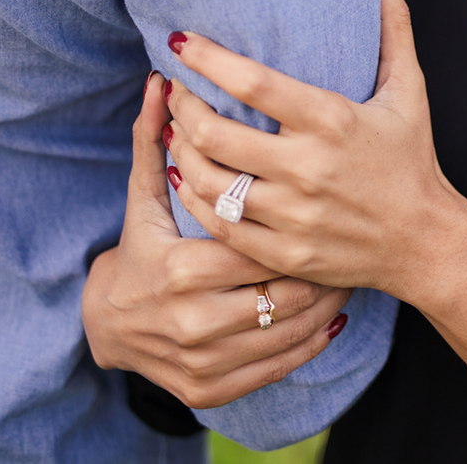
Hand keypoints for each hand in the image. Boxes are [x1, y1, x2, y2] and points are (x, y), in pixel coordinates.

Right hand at [83, 71, 350, 409]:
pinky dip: (318, 333)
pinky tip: (339, 304)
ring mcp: (205, 358)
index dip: (298, 208)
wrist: (111, 327)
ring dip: (329, 292)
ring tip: (355, 258)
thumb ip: (152, 139)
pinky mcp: (215, 387)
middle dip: (320, 250)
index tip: (328, 182)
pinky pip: (286, 359)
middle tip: (355, 218)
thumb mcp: (141, 198)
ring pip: (293, 322)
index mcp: (181, 269)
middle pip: (282, 280)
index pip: (259, 234)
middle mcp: (193, 319)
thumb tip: (162, 78)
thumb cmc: (139, 248)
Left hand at [165, 0, 460, 302]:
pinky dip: (193, 195)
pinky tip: (187, 175)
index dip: (206, 59)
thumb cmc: (412, 156)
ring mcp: (293, 214)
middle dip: (183, 105)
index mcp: (334, 120)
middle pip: (216, 132)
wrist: (425, 240)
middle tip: (174, 88)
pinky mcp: (282, 252)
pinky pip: (217, 221)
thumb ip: (393, 25)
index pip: (253, 82)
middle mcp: (309, 167)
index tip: (180, 41)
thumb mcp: (409, 88)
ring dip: (181, 150)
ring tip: (179, 129)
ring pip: (207, 178)